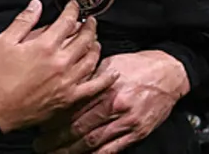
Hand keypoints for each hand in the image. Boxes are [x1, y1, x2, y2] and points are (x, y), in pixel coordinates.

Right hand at [0, 0, 114, 133]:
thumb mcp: (3, 42)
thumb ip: (23, 21)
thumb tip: (37, 4)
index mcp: (45, 46)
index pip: (67, 21)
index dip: (73, 10)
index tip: (75, 5)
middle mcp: (60, 62)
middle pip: (84, 38)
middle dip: (89, 26)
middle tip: (90, 20)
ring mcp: (67, 82)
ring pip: (91, 59)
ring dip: (96, 46)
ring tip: (95, 40)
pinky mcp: (69, 99)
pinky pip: (94, 87)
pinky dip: (105, 79)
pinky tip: (112, 72)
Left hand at [34, 50, 189, 153]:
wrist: (168, 73)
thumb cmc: (137, 66)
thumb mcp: (109, 63)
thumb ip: (88, 77)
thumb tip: (66, 84)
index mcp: (105, 88)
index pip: (74, 107)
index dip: (55, 118)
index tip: (40, 125)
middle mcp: (115, 107)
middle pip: (79, 128)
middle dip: (57, 139)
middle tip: (39, 145)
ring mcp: (126, 123)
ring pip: (93, 142)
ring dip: (71, 151)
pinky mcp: (137, 133)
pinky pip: (113, 149)